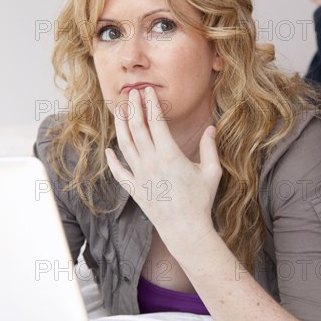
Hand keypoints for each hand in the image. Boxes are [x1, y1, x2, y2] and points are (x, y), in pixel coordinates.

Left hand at [105, 87, 221, 253]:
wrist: (186, 229)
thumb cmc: (201, 200)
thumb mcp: (212, 172)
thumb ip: (210, 147)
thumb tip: (211, 127)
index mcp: (170, 154)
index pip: (156, 122)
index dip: (151, 104)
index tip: (148, 91)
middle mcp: (151, 162)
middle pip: (137, 128)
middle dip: (133, 107)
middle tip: (131, 92)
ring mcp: (139, 175)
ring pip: (125, 145)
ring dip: (120, 126)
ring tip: (118, 111)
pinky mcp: (134, 189)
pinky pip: (118, 172)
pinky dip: (112, 160)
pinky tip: (108, 150)